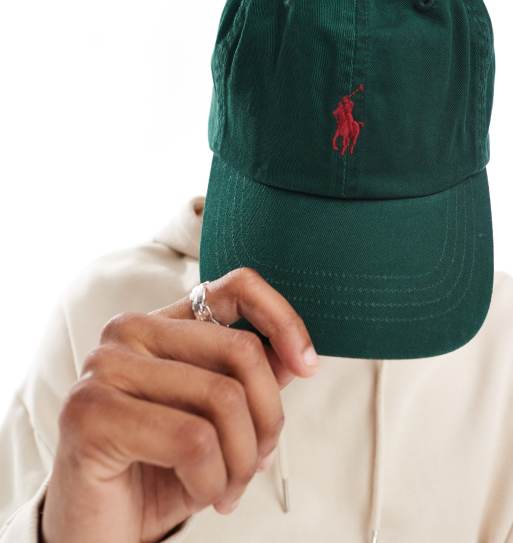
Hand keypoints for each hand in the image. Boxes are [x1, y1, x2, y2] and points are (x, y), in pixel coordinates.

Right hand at [41, 267, 318, 542]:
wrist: (97, 529)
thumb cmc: (158, 470)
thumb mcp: (215, 422)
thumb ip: (248, 380)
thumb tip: (293, 356)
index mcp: (161, 324)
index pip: (237, 288)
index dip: (282, 319)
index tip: (306, 365)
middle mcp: (129, 331)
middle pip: (242, 350)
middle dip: (268, 418)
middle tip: (257, 462)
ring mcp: (105, 366)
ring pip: (223, 398)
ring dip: (242, 460)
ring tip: (229, 488)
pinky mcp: (91, 411)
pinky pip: (193, 440)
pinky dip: (213, 480)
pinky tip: (201, 493)